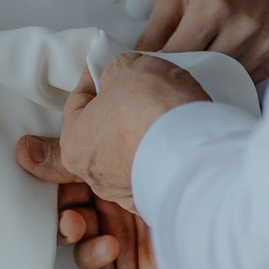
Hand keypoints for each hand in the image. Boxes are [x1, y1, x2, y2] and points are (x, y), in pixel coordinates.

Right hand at [14, 134, 162, 268]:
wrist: (189, 168)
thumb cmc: (142, 131)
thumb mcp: (85, 128)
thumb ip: (57, 146)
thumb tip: (28, 149)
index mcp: (119, 132)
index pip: (79, 147)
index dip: (56, 159)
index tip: (38, 165)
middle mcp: (132, 169)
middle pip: (79, 192)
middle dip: (57, 198)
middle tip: (55, 199)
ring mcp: (141, 207)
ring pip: (88, 228)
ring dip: (72, 227)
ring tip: (78, 223)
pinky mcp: (146, 246)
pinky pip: (107, 259)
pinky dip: (96, 254)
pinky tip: (108, 242)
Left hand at [56, 53, 206, 210]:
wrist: (194, 150)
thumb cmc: (153, 111)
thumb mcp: (126, 68)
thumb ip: (114, 72)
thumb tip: (119, 76)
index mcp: (74, 143)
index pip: (77, 102)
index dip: (94, 79)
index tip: (106, 68)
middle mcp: (95, 176)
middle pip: (102, 133)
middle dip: (118, 110)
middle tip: (137, 90)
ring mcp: (127, 192)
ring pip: (129, 156)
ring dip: (141, 136)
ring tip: (162, 113)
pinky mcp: (157, 200)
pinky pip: (156, 172)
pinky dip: (162, 157)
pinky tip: (174, 138)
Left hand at [137, 0, 268, 80]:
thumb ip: (154, 31)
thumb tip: (136, 64)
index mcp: (213, 6)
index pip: (177, 56)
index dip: (161, 66)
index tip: (152, 70)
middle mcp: (242, 26)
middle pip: (201, 71)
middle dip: (185, 72)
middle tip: (176, 69)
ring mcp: (262, 43)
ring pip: (223, 80)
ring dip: (209, 75)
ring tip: (204, 58)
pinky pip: (244, 80)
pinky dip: (231, 75)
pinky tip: (227, 56)